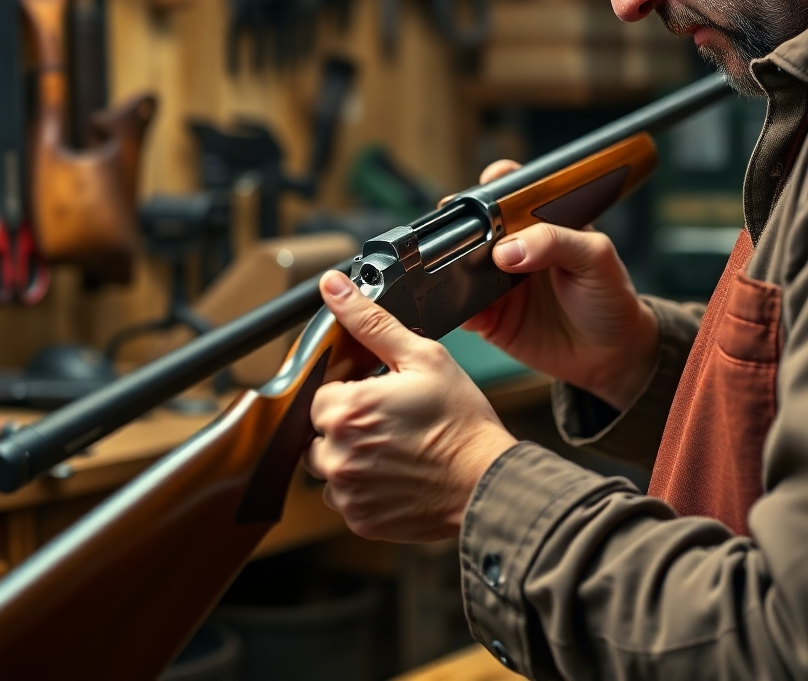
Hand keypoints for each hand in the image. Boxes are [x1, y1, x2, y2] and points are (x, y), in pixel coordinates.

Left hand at [305, 271, 516, 542]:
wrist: (488, 482)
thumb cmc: (460, 421)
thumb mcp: (422, 357)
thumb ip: (370, 321)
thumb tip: (334, 286)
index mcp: (347, 409)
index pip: (320, 395)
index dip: (350, 392)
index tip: (379, 396)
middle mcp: (338, 454)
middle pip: (319, 433)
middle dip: (347, 425)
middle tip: (390, 422)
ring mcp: (347, 492)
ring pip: (329, 467)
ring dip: (351, 458)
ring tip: (394, 449)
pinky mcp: (360, 520)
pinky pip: (345, 500)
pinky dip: (363, 488)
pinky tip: (396, 474)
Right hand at [463, 160, 658, 410]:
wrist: (612, 354)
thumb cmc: (610, 296)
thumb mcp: (596, 258)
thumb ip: (556, 242)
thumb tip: (507, 249)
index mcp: (539, 223)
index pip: (508, 192)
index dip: (492, 185)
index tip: (485, 190)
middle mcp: (513, 248)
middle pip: (473, 228)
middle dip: (459, 228)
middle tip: (461, 236)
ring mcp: (498, 283)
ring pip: (461, 268)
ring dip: (455, 270)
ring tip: (463, 275)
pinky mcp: (491, 318)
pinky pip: (465, 311)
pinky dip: (461, 310)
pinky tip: (474, 312)